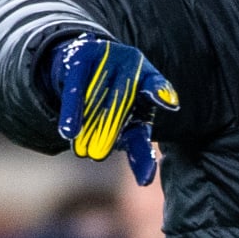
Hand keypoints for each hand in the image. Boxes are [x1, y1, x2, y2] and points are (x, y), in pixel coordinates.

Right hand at [48, 34, 178, 184]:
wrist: (85, 58)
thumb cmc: (117, 99)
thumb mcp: (133, 123)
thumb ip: (140, 146)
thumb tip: (147, 180)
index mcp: (147, 77)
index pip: (155, 88)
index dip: (160, 93)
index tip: (169, 102)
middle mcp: (130, 64)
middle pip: (120, 101)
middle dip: (109, 129)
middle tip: (98, 155)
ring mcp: (107, 58)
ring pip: (97, 97)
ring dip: (89, 125)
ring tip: (83, 151)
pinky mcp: (82, 57)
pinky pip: (76, 88)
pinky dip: (72, 110)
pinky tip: (69, 130)